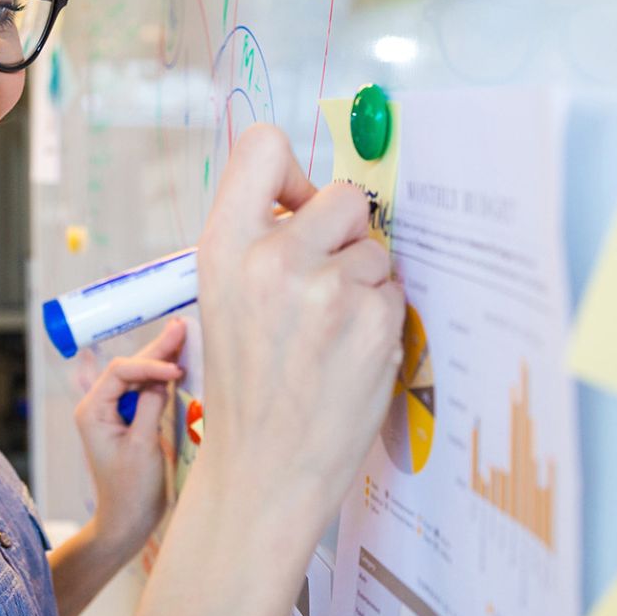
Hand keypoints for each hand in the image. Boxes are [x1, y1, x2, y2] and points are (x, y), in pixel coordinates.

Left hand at [73, 319, 185, 559]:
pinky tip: (178, 362)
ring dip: (161, 359)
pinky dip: (163, 378)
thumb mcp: (142, 446)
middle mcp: (99, 406)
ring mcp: (114, 413)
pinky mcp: (130, 421)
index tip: (176, 372)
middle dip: (156, 350)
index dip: (149, 365)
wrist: (127, 522)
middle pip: (129, 368)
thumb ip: (150, 406)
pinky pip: (146, 392)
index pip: (121, 373)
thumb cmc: (130, 490)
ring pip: (139, 376)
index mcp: (92, 411)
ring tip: (182, 334)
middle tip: (181, 326)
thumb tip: (163, 376)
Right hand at [192, 124, 404, 522]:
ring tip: (330, 332)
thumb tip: (315, 199)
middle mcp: (274, 259)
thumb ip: (258, 240)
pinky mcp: (375, 321)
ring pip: (376, 250)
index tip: (298, 204)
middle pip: (344, 194)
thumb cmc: (245, 384)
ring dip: (365, 282)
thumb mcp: (221, 298)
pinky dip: (381, 317)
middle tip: (327, 277)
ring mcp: (329, 290)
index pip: (262, 145)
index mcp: (223, 247)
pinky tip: (349, 354)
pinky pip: (395, 291)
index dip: (293, 171)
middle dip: (346, 231)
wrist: (262, 470)